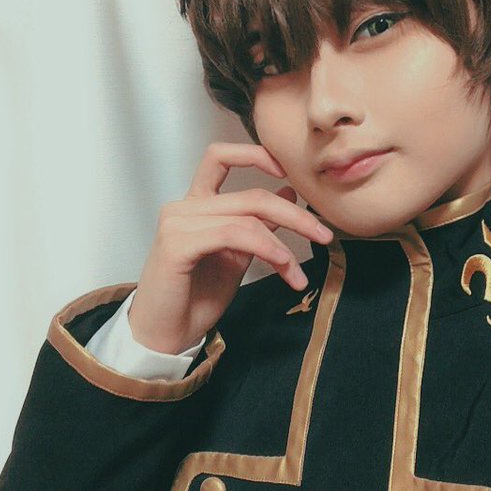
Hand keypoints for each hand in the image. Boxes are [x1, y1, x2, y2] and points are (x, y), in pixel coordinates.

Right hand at [127, 143, 333, 354]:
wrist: (167, 335)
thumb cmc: (196, 298)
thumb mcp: (237, 256)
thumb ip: (257, 225)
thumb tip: (288, 193)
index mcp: (196, 205)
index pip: (220, 157)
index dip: (255, 154)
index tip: (290, 173)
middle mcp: (183, 207)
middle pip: (251, 195)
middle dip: (295, 215)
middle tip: (323, 234)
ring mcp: (177, 223)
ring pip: (247, 216)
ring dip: (284, 244)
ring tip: (298, 273)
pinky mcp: (176, 244)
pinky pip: (233, 234)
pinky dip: (265, 247)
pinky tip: (282, 265)